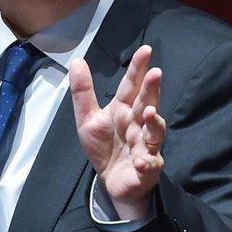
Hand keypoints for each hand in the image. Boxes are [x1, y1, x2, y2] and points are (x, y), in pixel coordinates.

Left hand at [69, 45, 165, 219]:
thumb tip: (76, 61)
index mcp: (124, 110)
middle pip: (147, 103)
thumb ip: (83, 92)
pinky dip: (146, 162)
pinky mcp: (147, 168)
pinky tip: (140, 160)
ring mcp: (146, 145)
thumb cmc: (105, 147)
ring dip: (153, 123)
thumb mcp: (87, 118)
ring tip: (148, 113)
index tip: (145, 50)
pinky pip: (149, 164)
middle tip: (155, 73)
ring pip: (154, 132)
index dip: (138, 69)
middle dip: (151, 89)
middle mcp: (138, 124)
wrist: (111, 181)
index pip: (131, 86)